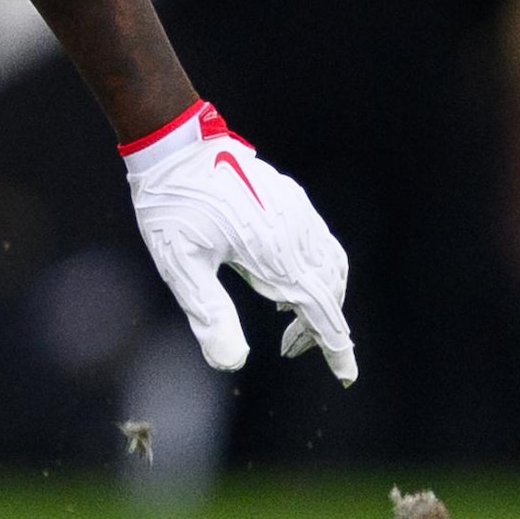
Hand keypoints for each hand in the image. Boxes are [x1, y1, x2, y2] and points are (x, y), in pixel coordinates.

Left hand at [121, 101, 352, 381]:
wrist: (174, 143)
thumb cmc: (172, 204)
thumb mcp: (180, 265)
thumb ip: (209, 314)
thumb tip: (231, 363)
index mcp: (273, 253)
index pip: (320, 310)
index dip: (335, 346)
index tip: (347, 374)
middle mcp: (296, 232)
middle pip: (330, 291)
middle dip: (321, 327)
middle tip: (290, 350)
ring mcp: (298, 212)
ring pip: (331, 265)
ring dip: (321, 298)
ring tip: (290, 322)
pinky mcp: (291, 198)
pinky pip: (321, 241)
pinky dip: (318, 269)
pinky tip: (285, 280)